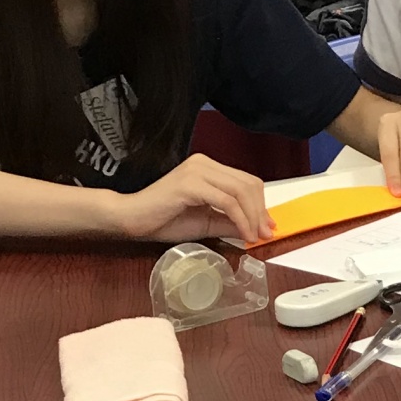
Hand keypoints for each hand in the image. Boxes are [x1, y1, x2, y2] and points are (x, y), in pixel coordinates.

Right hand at [112, 154, 271, 245]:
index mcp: (208, 168)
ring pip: (240, 191)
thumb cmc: (164, 219)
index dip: (261, 204)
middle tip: (265, 234)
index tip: (268, 226)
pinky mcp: (190, 184)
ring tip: (256, 236)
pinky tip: (243, 234)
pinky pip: (226, 202)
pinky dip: (240, 219)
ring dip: (253, 217)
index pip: (246, 181)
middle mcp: (204, 163)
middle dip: (261, 211)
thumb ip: (230, 222)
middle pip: (248, 184)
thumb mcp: (206, 222)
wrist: (132, 219)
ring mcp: (197, 171)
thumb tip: (258, 229)